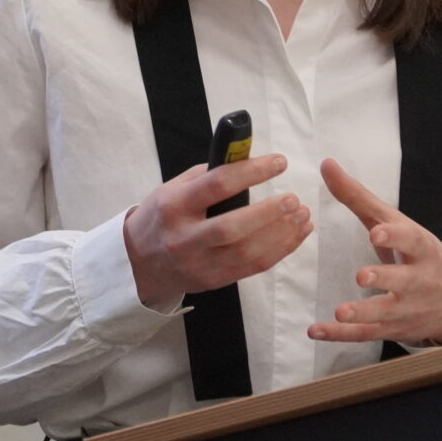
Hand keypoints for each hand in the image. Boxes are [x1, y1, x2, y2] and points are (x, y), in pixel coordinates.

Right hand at [124, 152, 306, 306]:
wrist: (139, 263)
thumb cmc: (161, 217)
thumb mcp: (172, 188)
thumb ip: (207, 175)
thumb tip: (247, 160)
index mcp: (173, 206)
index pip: (215, 186)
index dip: (250, 172)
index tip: (278, 162)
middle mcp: (185, 238)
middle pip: (231, 227)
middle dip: (268, 213)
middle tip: (294, 199)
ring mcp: (200, 263)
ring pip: (246, 252)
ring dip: (280, 233)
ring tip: (302, 215)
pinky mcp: (214, 280)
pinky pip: (253, 267)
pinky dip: (280, 250)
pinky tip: (297, 234)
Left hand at [309, 160, 441, 346]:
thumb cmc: (418, 253)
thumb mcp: (396, 222)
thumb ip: (359, 197)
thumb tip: (326, 164)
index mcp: (420, 247)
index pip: (410, 240)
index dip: (395, 237)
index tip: (377, 232)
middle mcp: (417, 279)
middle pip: (403, 280)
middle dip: (384, 278)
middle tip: (362, 275)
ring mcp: (406, 308)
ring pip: (386, 313)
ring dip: (363, 314)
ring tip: (341, 312)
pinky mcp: (393, 329)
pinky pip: (366, 334)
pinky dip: (341, 336)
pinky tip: (317, 331)